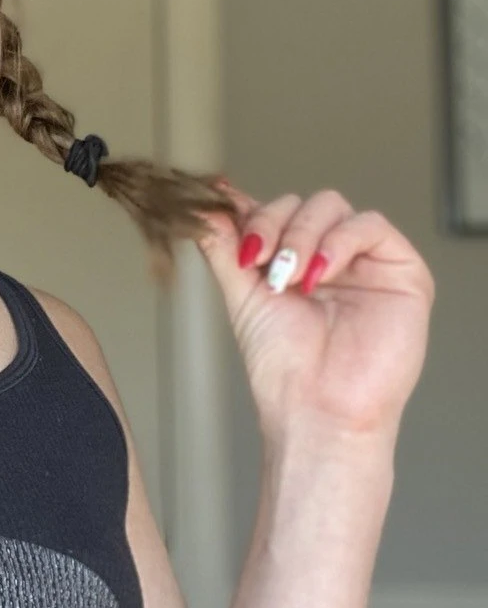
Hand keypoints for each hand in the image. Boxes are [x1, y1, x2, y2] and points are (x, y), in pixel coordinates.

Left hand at [194, 182, 433, 443]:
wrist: (317, 410)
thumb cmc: (284, 368)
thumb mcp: (243, 296)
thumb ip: (225, 247)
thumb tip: (205, 202)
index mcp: (295, 263)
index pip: (274, 213)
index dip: (247, 207)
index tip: (215, 197)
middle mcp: (330, 258)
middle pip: (300, 203)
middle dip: (270, 224)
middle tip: (256, 260)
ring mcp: (367, 263)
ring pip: (331, 206)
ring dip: (299, 235)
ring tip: (287, 278)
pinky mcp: (402, 271)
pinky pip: (371, 225)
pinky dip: (337, 241)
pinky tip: (318, 275)